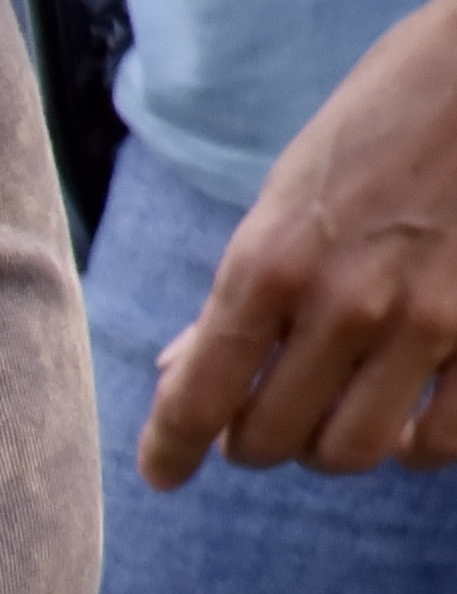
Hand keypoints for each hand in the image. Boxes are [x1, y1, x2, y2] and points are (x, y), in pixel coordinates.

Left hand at [140, 0, 456, 484]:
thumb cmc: (385, 120)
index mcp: (269, 264)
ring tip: (337, 413)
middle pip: (268, 442)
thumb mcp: (285, 194)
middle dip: (254, 441)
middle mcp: (343, 304)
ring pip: (351, 453)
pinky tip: (409, 419)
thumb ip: (240, 292)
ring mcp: (427, 323)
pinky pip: (442, 441)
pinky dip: (415, 446)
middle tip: (263, 418)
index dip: (170, 451)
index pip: (197, 397)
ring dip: (333, 446)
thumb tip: (181, 371)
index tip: (164, 473)